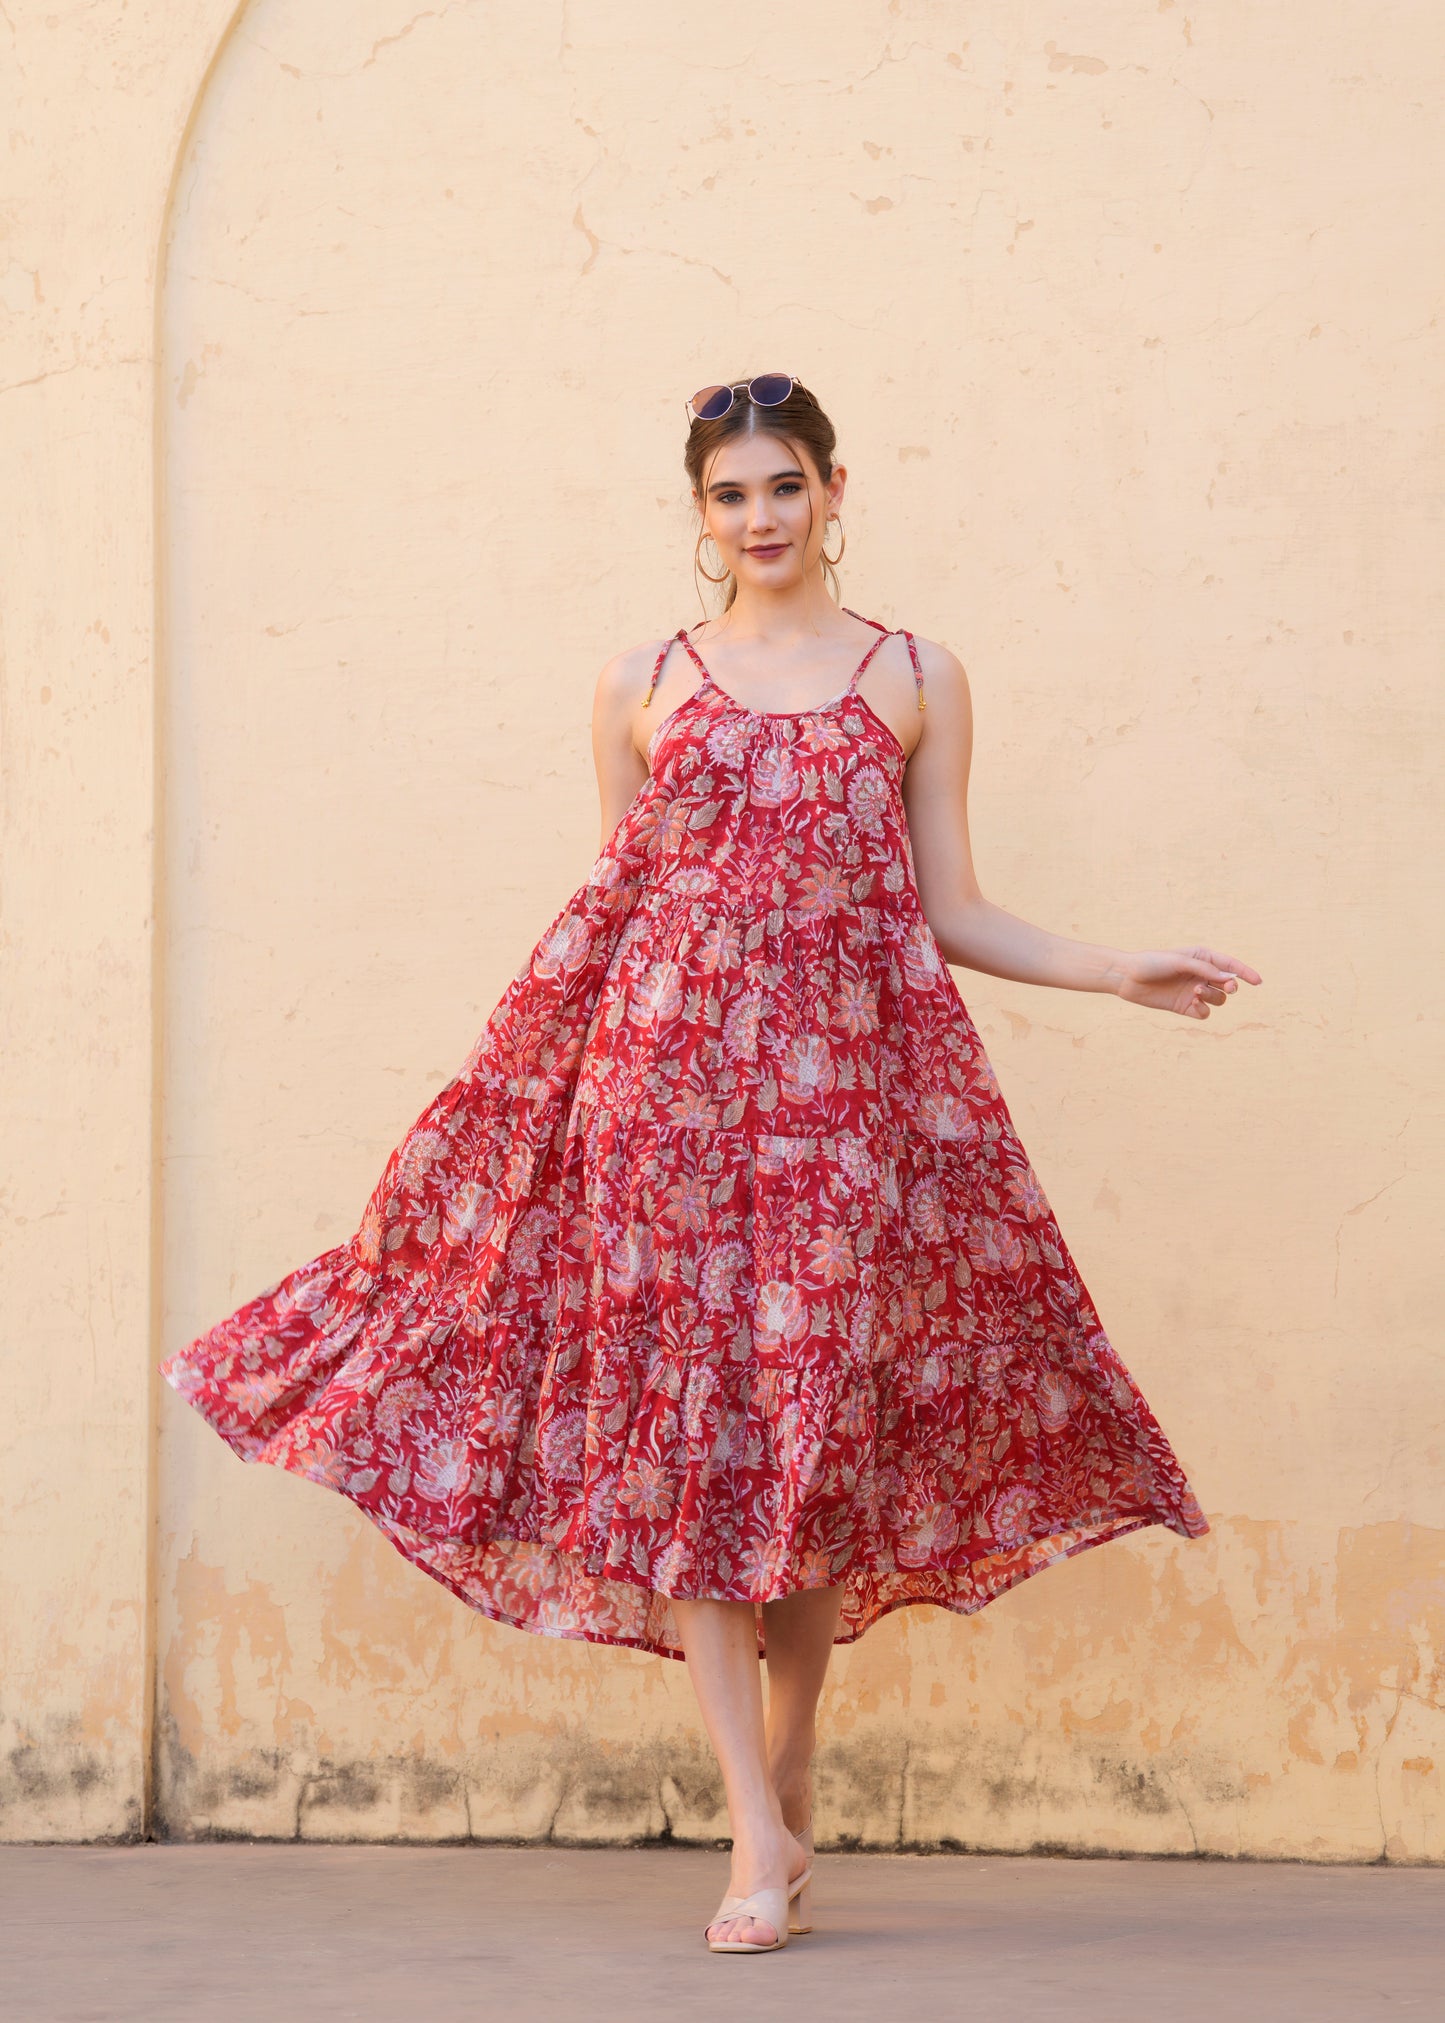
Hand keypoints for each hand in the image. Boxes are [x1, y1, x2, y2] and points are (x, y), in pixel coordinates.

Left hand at [1112, 945, 1262, 1019]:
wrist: (1127, 977)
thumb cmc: (1152, 963)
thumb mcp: (1180, 961)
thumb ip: (1205, 969)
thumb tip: (1230, 980)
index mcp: (1202, 958)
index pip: (1230, 966)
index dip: (1245, 973)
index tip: (1258, 981)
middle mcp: (1200, 975)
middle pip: (1228, 985)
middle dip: (1231, 987)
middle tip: (1228, 988)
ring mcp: (1194, 992)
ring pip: (1218, 1000)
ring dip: (1211, 996)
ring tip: (1195, 991)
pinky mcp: (1185, 1006)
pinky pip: (1204, 1013)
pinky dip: (1202, 1009)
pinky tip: (1192, 1003)